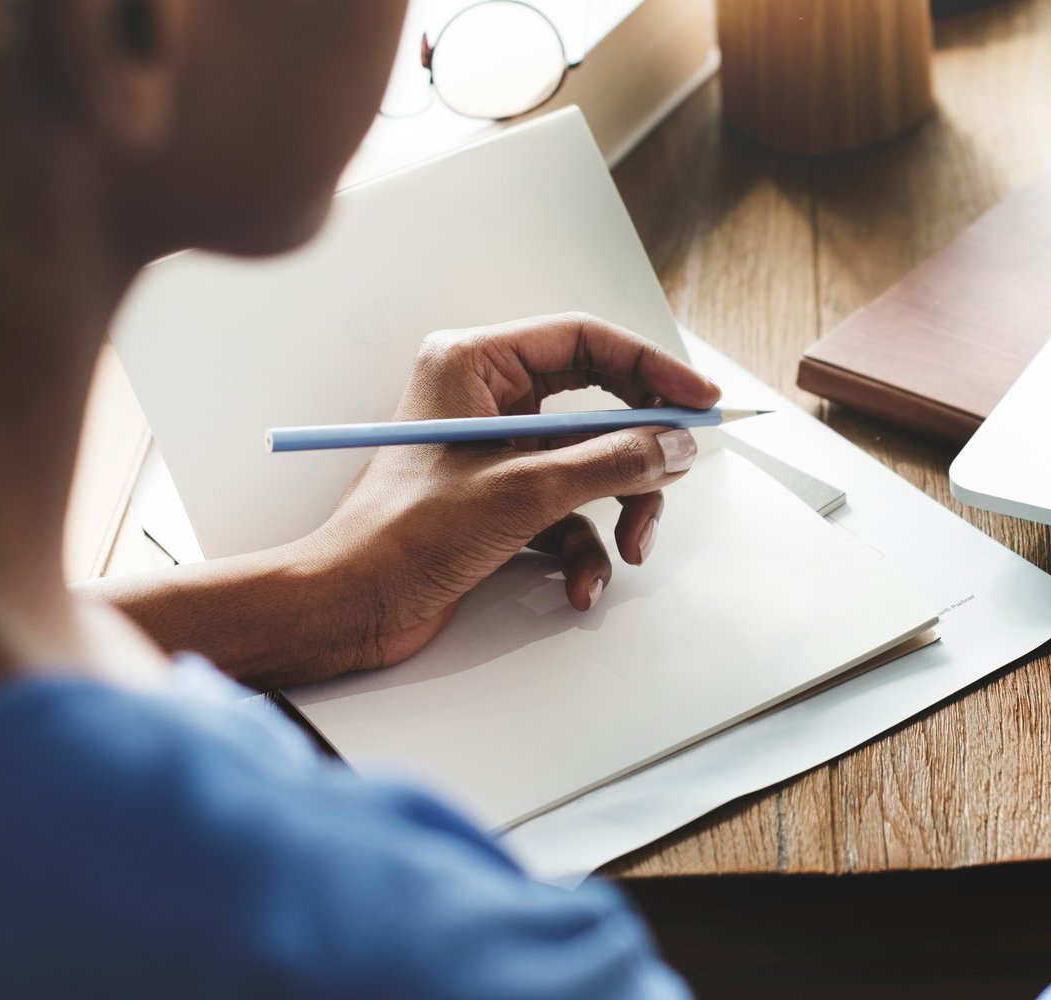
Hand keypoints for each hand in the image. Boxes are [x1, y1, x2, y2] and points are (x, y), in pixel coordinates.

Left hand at [292, 313, 718, 670]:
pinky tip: (578, 586)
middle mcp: (485, 399)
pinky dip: (582, 551)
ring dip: (617, 512)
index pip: (584, 341)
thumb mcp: (524, 492)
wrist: (350, 606)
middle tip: (675, 474)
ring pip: (589, 466)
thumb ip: (610, 463)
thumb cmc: (403, 536)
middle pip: (596, 407)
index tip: (699, 401)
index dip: (650, 368)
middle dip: (636, 454)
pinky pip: (567, 513)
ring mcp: (494, 453)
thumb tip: (675, 445)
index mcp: (473, 364)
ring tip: (628, 549)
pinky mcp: (498, 502)